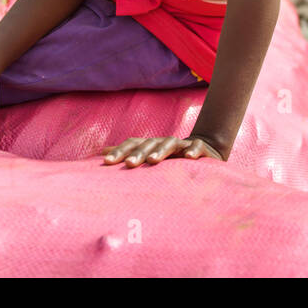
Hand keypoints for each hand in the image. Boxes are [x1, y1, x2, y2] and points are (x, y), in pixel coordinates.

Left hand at [102, 135, 224, 167]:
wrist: (205, 149)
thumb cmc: (171, 159)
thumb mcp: (150, 157)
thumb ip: (128, 154)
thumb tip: (102, 153)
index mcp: (150, 145)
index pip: (133, 144)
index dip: (120, 151)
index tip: (106, 163)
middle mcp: (163, 142)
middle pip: (149, 143)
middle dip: (138, 153)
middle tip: (128, 164)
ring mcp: (182, 144)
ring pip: (170, 143)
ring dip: (161, 151)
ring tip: (153, 161)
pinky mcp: (201, 148)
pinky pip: (197, 146)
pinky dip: (193, 150)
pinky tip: (189, 157)